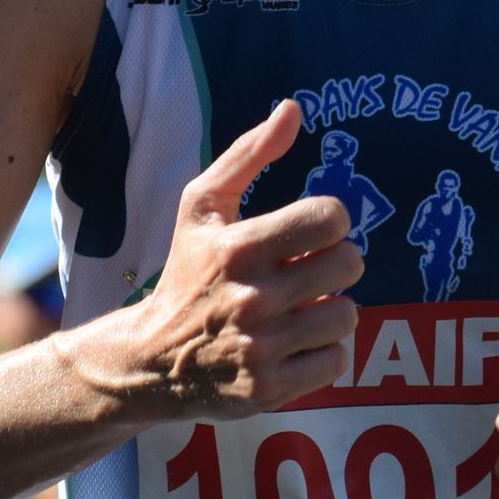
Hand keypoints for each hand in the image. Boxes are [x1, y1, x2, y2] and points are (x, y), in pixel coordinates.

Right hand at [85, 100, 363, 419]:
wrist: (150, 358)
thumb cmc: (187, 271)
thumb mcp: (202, 206)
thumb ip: (248, 155)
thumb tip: (292, 109)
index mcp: (237, 247)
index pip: (330, 218)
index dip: (330, 222)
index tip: (312, 233)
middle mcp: (250, 299)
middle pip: (348, 264)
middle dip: (335, 265)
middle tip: (309, 273)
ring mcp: (260, 348)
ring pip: (347, 316)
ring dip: (330, 311)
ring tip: (300, 311)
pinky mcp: (268, 389)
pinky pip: (337, 361)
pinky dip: (324, 353)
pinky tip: (294, 344)